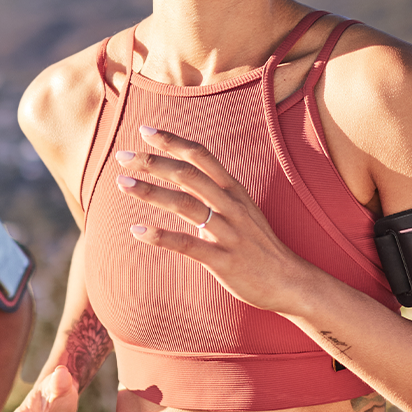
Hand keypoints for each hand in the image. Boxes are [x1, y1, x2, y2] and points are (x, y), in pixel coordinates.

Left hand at [114, 126, 316, 312]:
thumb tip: (181, 175)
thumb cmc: (258, 244)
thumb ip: (213, 192)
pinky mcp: (223, 260)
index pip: (201, 156)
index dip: (172, 141)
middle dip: (154, 162)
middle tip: (122, 156)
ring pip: (186, 205)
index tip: (144, 130)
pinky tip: (136, 230)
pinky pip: (188, 244)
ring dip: (151, 192)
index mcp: (234, 190)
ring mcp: (228, 233)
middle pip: (189, 175)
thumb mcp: (240, 209)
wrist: (289, 280)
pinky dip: (160, 236)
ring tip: (122, 183)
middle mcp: (231, 206)